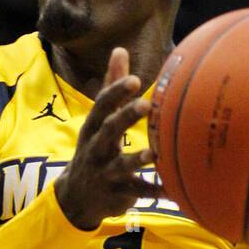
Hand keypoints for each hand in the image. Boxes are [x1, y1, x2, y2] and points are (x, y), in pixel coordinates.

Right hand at [53, 46, 166, 230]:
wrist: (75, 198)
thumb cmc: (95, 150)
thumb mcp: (97, 121)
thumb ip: (111, 88)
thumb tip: (120, 49)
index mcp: (93, 128)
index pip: (102, 106)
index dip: (116, 92)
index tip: (134, 79)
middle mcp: (96, 149)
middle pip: (109, 131)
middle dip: (125, 118)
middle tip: (146, 104)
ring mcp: (105, 173)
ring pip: (121, 165)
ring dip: (137, 159)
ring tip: (154, 154)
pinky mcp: (116, 194)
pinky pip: (137, 192)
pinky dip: (154, 192)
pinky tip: (173, 191)